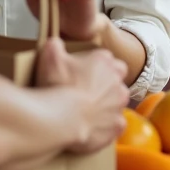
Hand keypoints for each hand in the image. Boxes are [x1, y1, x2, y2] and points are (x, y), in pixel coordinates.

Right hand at [36, 39, 128, 153]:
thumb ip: (56, 45)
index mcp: (104, 60)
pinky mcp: (117, 125)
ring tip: (87, 111)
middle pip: (116, 80)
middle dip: (105, 85)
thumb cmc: (57, 85)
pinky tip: (91, 126)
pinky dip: (106, 125)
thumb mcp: (50, 56)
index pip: (108, 60)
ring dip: (106, 105)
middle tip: (86, 92)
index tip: (86, 73)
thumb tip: (56, 43)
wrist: (62, 119)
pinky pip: (116, 124)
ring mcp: (119, 104)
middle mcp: (117, 80)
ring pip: (117, 102)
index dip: (98, 67)